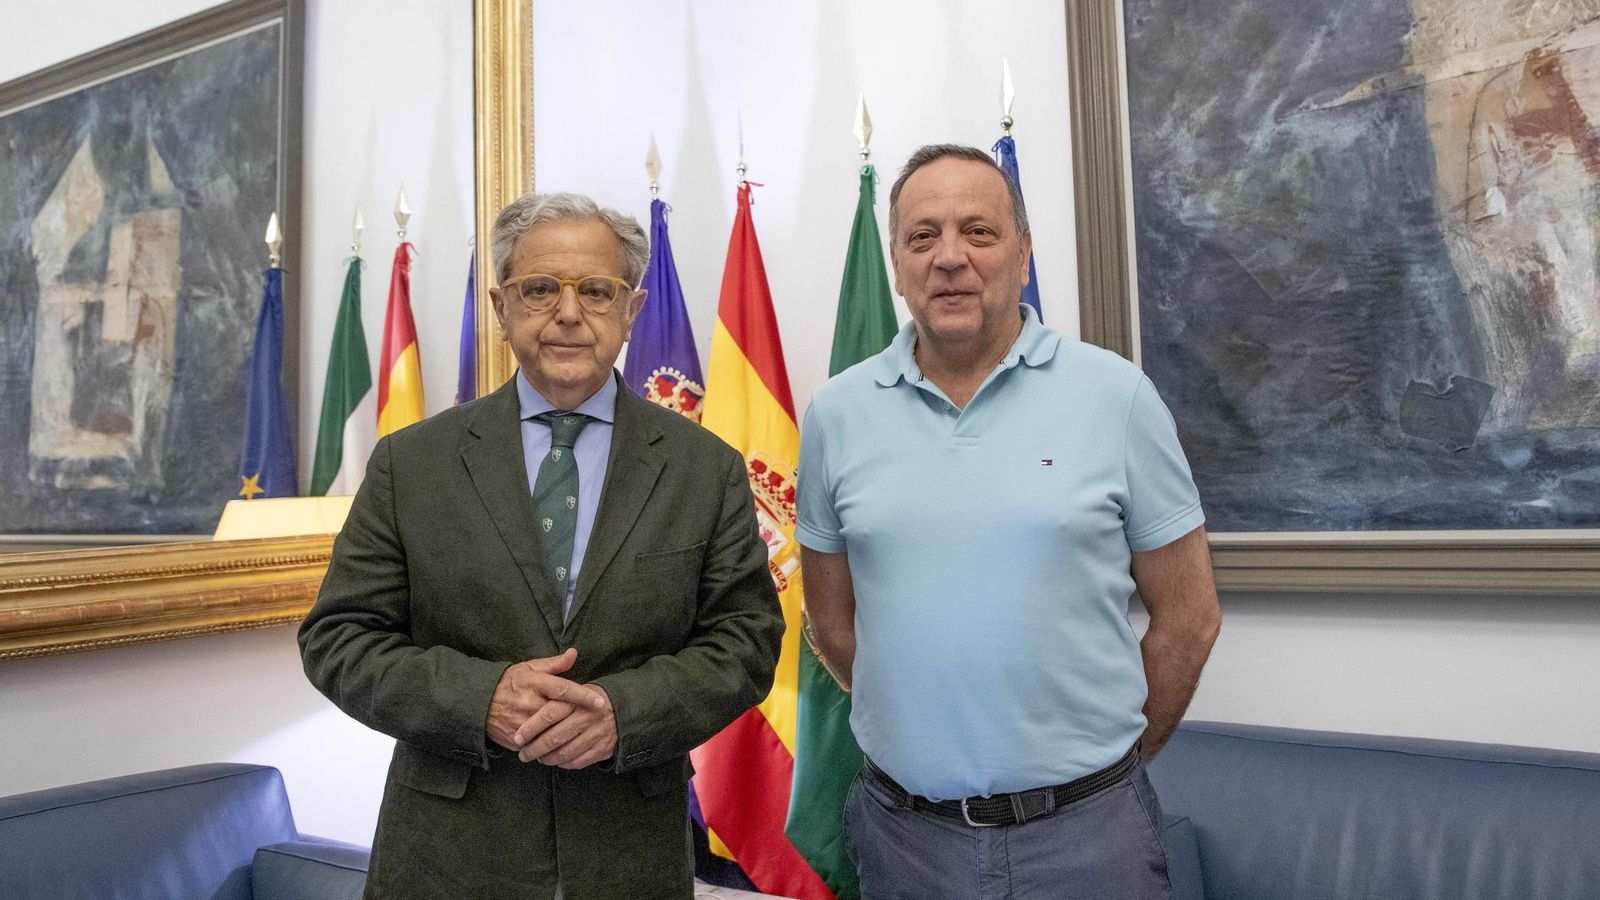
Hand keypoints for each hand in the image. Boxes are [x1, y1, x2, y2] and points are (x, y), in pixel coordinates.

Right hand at [485, 648, 605, 752]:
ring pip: (551, 732)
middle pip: (559, 712)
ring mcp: (521, 722)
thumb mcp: (528, 667)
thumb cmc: (509, 683)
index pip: (562, 688)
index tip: (599, 701)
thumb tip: (574, 653)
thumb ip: (554, 664)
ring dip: (568, 734)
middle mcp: (527, 702)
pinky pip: (538, 745)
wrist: (480, 703)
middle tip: (595, 719)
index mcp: (533, 682)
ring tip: (583, 734)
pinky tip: (563, 745)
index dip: (582, 695)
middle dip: (578, 717)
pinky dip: (551, 746)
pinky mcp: (516, 738)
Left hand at [515, 684, 616, 768]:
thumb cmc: (589, 698)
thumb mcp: (574, 686)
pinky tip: (556, 761)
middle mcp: (587, 717)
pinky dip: (563, 764)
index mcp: (577, 700)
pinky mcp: (602, 749)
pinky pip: (577, 762)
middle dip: (534, 749)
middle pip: (554, 738)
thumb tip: (527, 698)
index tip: (517, 737)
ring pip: (564, 753)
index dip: (530, 728)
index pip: (549, 714)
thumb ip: (554, 686)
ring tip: (538, 758)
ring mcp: (596, 734)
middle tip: (523, 754)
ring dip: (547, 759)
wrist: (623, 707)